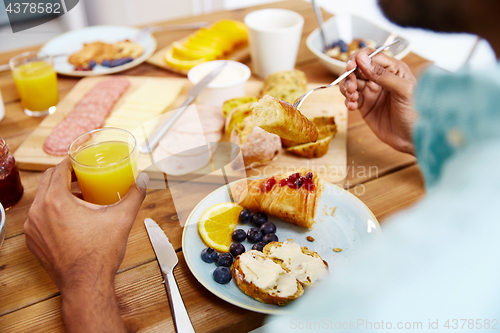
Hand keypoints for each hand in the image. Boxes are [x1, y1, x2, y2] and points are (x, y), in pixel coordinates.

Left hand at [24, 157, 148, 331]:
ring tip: (79, 198)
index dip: (71, 162)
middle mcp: (38, 212)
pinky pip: (39, 217)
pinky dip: (51, 212)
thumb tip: (144, 179)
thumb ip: (134, 195)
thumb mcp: (121, 219)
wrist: (86, 284)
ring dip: (58, 194)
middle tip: (82, 178)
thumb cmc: (100, 254)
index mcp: (56, 201)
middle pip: (47, 181)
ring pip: (42, 200)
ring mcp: (33, 228)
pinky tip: (70, 218)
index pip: (58, 169)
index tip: (82, 163)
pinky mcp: (33, 241)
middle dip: (65, 176)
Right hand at [339, 49, 417, 153]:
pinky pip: (351, 98)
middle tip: (350, 87)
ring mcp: (372, 92)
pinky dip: (348, 101)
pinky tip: (353, 107)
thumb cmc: (416, 113)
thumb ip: (382, 74)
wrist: (413, 139)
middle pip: (357, 68)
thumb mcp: (403, 90)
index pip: (371, 56)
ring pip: (351, 82)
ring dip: (346, 88)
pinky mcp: (365, 106)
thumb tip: (362, 59)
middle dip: (349, 75)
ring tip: (352, 98)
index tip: (350, 67)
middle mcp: (381, 78)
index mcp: (393, 69)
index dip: (358, 59)